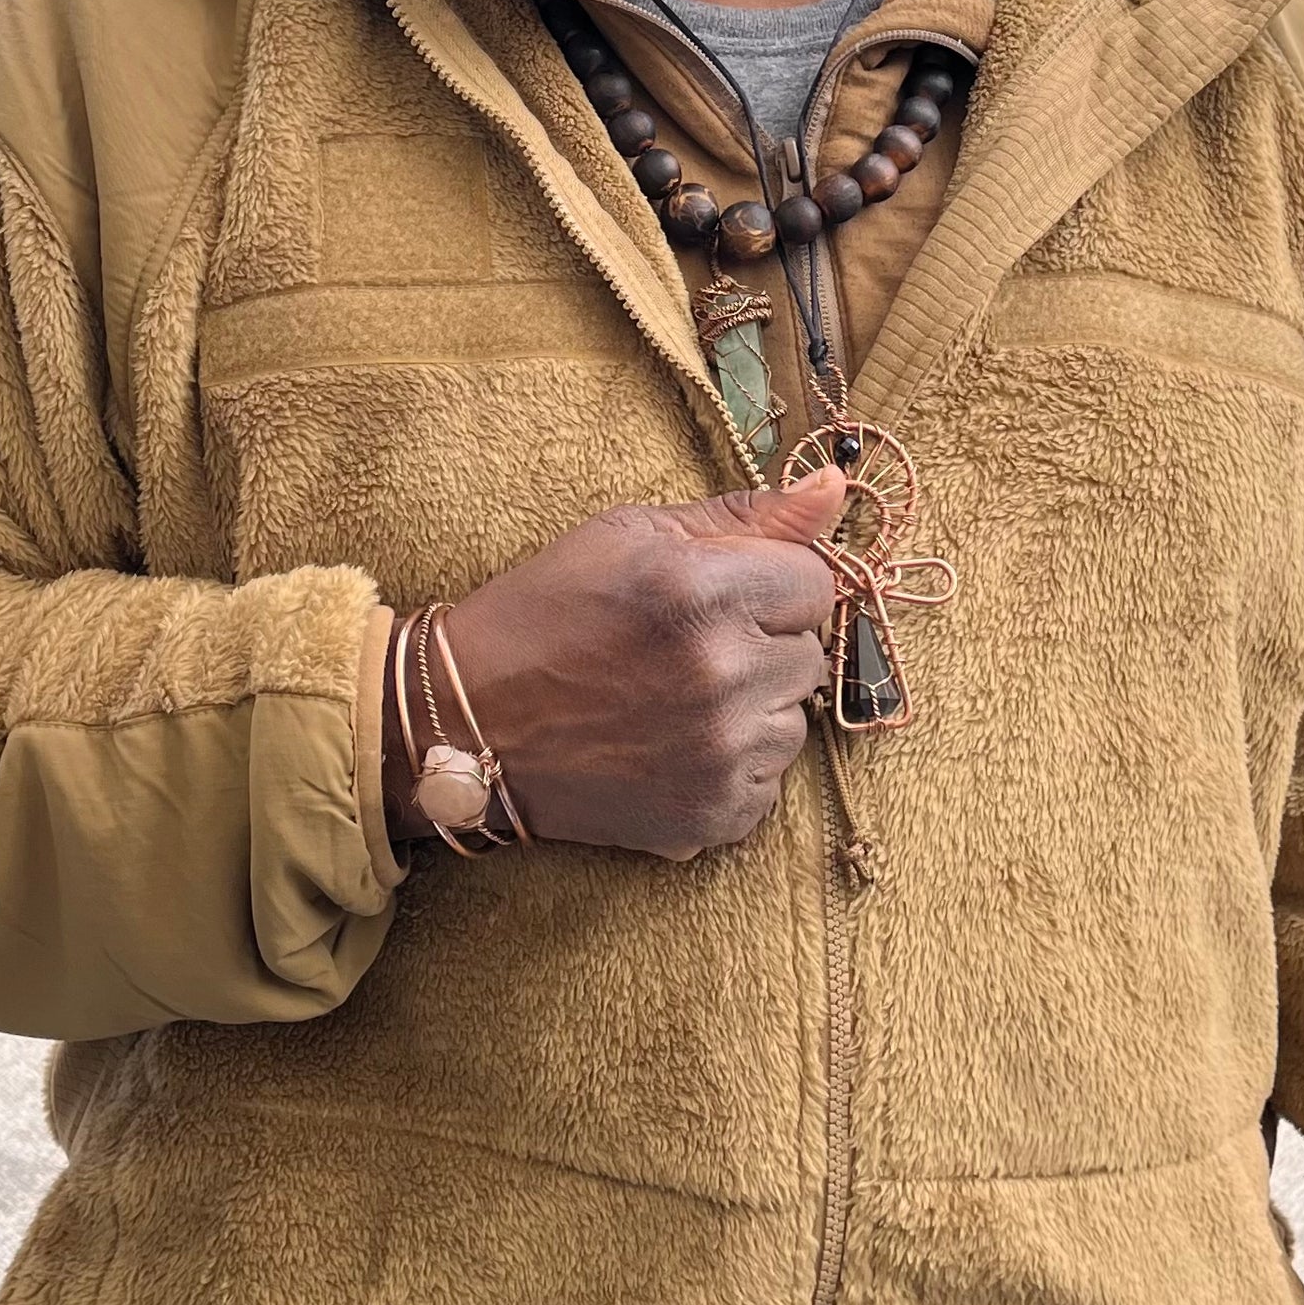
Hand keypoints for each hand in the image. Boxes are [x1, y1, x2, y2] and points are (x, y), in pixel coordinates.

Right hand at [385, 468, 843, 860]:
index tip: (719, 594)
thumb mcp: (633, 535)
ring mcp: (721, 753)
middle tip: (684, 647)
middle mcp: (722, 673)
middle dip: (761, 642)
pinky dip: (733, 764)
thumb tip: (834, 489)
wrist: (469, 724)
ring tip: (673, 697)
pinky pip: (770, 780)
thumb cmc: (549, 612)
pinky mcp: (714, 816)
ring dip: (751, 706)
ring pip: (793, 718)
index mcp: (703, 589)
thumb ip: (745, 515)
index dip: (769, 582)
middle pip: (809, 651)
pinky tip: (672, 744)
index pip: (816, 581)